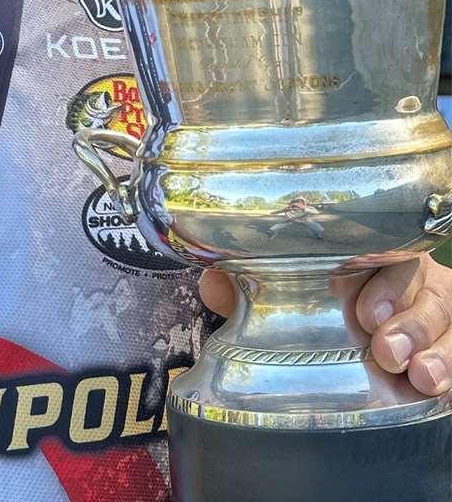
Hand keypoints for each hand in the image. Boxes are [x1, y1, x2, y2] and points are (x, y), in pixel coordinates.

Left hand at [200, 255, 451, 395]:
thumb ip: (243, 288)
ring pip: (449, 321)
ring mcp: (435, 316)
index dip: (382, 281)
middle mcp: (411, 282)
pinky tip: (439, 389)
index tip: (366, 312)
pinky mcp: (447, 347)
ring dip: (437, 350)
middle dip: (410, 320)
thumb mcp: (276, 296)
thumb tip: (214, 284)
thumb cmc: (313, 304)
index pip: (387, 253)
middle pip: (426, 289)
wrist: (343, 344)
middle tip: (386, 350)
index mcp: (370, 256)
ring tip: (420, 376)